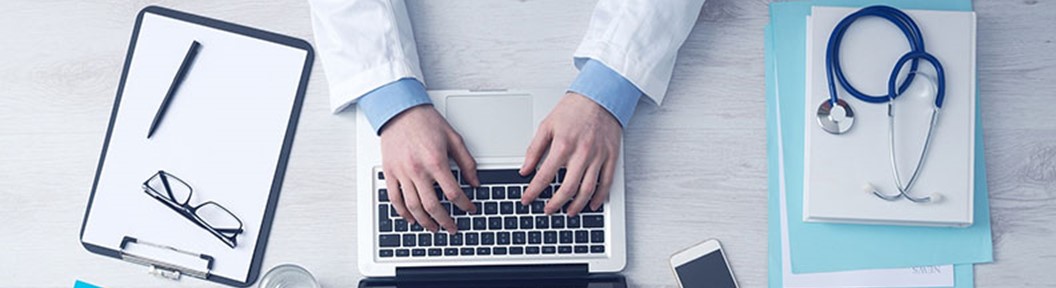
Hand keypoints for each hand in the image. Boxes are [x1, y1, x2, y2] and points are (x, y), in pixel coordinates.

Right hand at [380, 105, 479, 232]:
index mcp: (436, 162)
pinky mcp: (390, 173)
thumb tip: (475, 182)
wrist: (400, 111)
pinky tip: (412, 219)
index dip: (465, 205)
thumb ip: (466, 162)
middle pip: (433, 206)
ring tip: (434, 228)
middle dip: (445, 221)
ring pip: (413, 207)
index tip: (470, 209)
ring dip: (425, 222)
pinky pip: (395, 199)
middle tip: (452, 228)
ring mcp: (402, 173)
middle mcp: (417, 170)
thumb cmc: (425, 122)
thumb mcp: (454, 138)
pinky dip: (404, 213)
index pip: (453, 193)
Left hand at [519, 92, 620, 215]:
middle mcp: (581, 153)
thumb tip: (525, 169)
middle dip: (555, 204)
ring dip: (577, 205)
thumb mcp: (547, 125)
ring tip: (568, 212)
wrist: (600, 96)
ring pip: (587, 190)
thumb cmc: (573, 110)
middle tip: (548, 210)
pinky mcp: (611, 157)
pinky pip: (606, 183)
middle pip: (567, 188)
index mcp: (563, 145)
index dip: (533, 191)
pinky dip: (599, 197)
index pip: (544, 176)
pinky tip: (591, 205)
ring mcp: (598, 157)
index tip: (527, 200)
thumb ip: (534, 149)